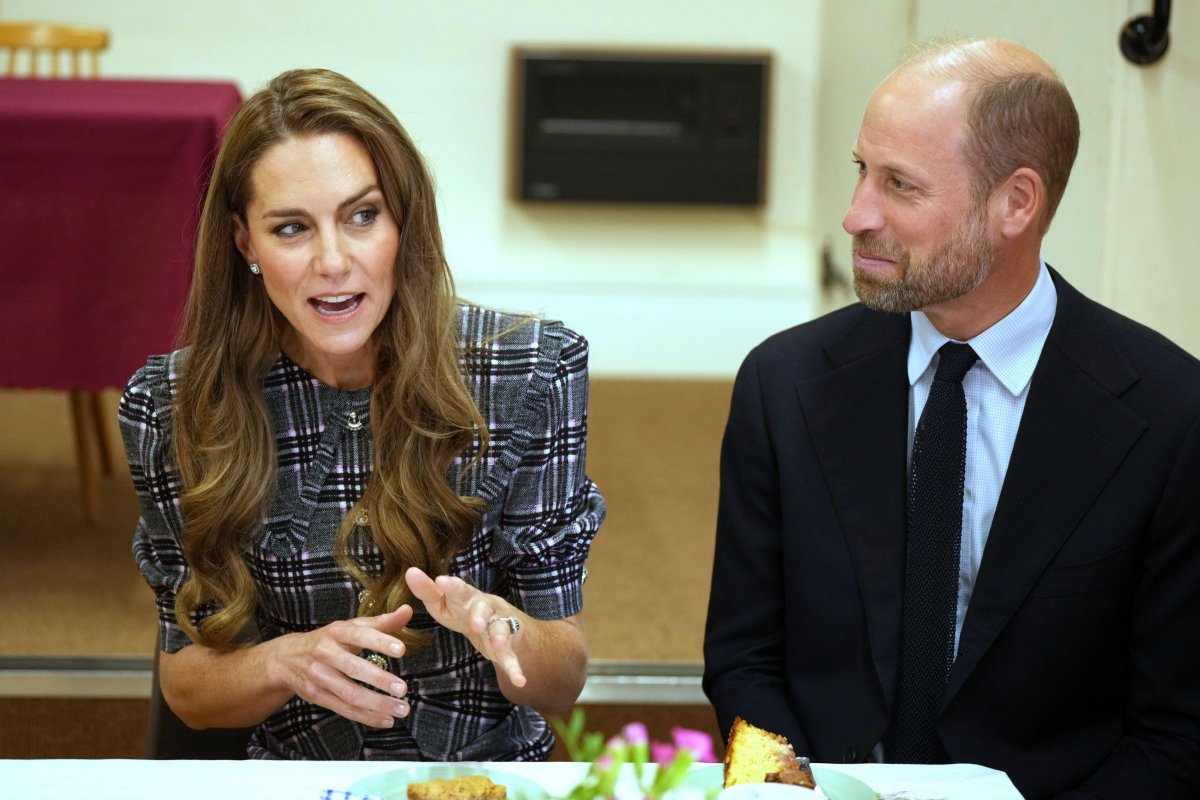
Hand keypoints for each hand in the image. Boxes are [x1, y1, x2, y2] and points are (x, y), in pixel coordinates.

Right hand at [271, 605, 413, 727]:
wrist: (286, 658)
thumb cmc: (330, 640)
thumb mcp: (351, 627)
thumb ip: (381, 622)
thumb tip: (408, 610)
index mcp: (336, 631)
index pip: (359, 634)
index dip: (380, 641)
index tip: (402, 650)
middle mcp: (325, 653)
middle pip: (353, 668)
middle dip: (379, 680)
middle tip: (403, 689)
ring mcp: (319, 676)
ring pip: (349, 693)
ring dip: (377, 704)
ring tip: (402, 709)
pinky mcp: (316, 696)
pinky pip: (344, 709)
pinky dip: (366, 716)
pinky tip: (386, 720)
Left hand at [405, 566, 526, 687]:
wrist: (499, 625)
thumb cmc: (464, 611)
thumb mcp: (444, 603)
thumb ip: (428, 591)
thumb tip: (410, 572)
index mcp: (468, 596)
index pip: (459, 589)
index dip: (452, 586)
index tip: (441, 582)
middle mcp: (487, 608)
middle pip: (484, 608)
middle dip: (480, 615)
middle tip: (475, 623)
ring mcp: (499, 627)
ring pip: (501, 630)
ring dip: (500, 637)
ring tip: (497, 645)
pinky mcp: (507, 648)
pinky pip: (511, 658)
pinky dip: (516, 669)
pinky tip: (520, 681)